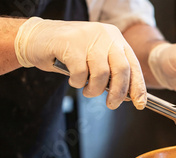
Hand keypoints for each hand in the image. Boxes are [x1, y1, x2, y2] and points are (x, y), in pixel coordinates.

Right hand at [14, 17, 145, 109]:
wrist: (35, 38)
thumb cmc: (68, 53)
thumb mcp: (95, 58)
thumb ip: (111, 71)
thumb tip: (126, 95)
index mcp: (115, 38)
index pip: (133, 65)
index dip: (138, 86)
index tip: (139, 103)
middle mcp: (105, 35)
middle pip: (121, 69)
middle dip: (118, 92)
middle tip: (111, 104)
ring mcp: (88, 37)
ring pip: (101, 74)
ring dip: (94, 89)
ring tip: (86, 89)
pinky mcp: (70, 43)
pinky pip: (81, 73)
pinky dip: (78, 82)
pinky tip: (73, 79)